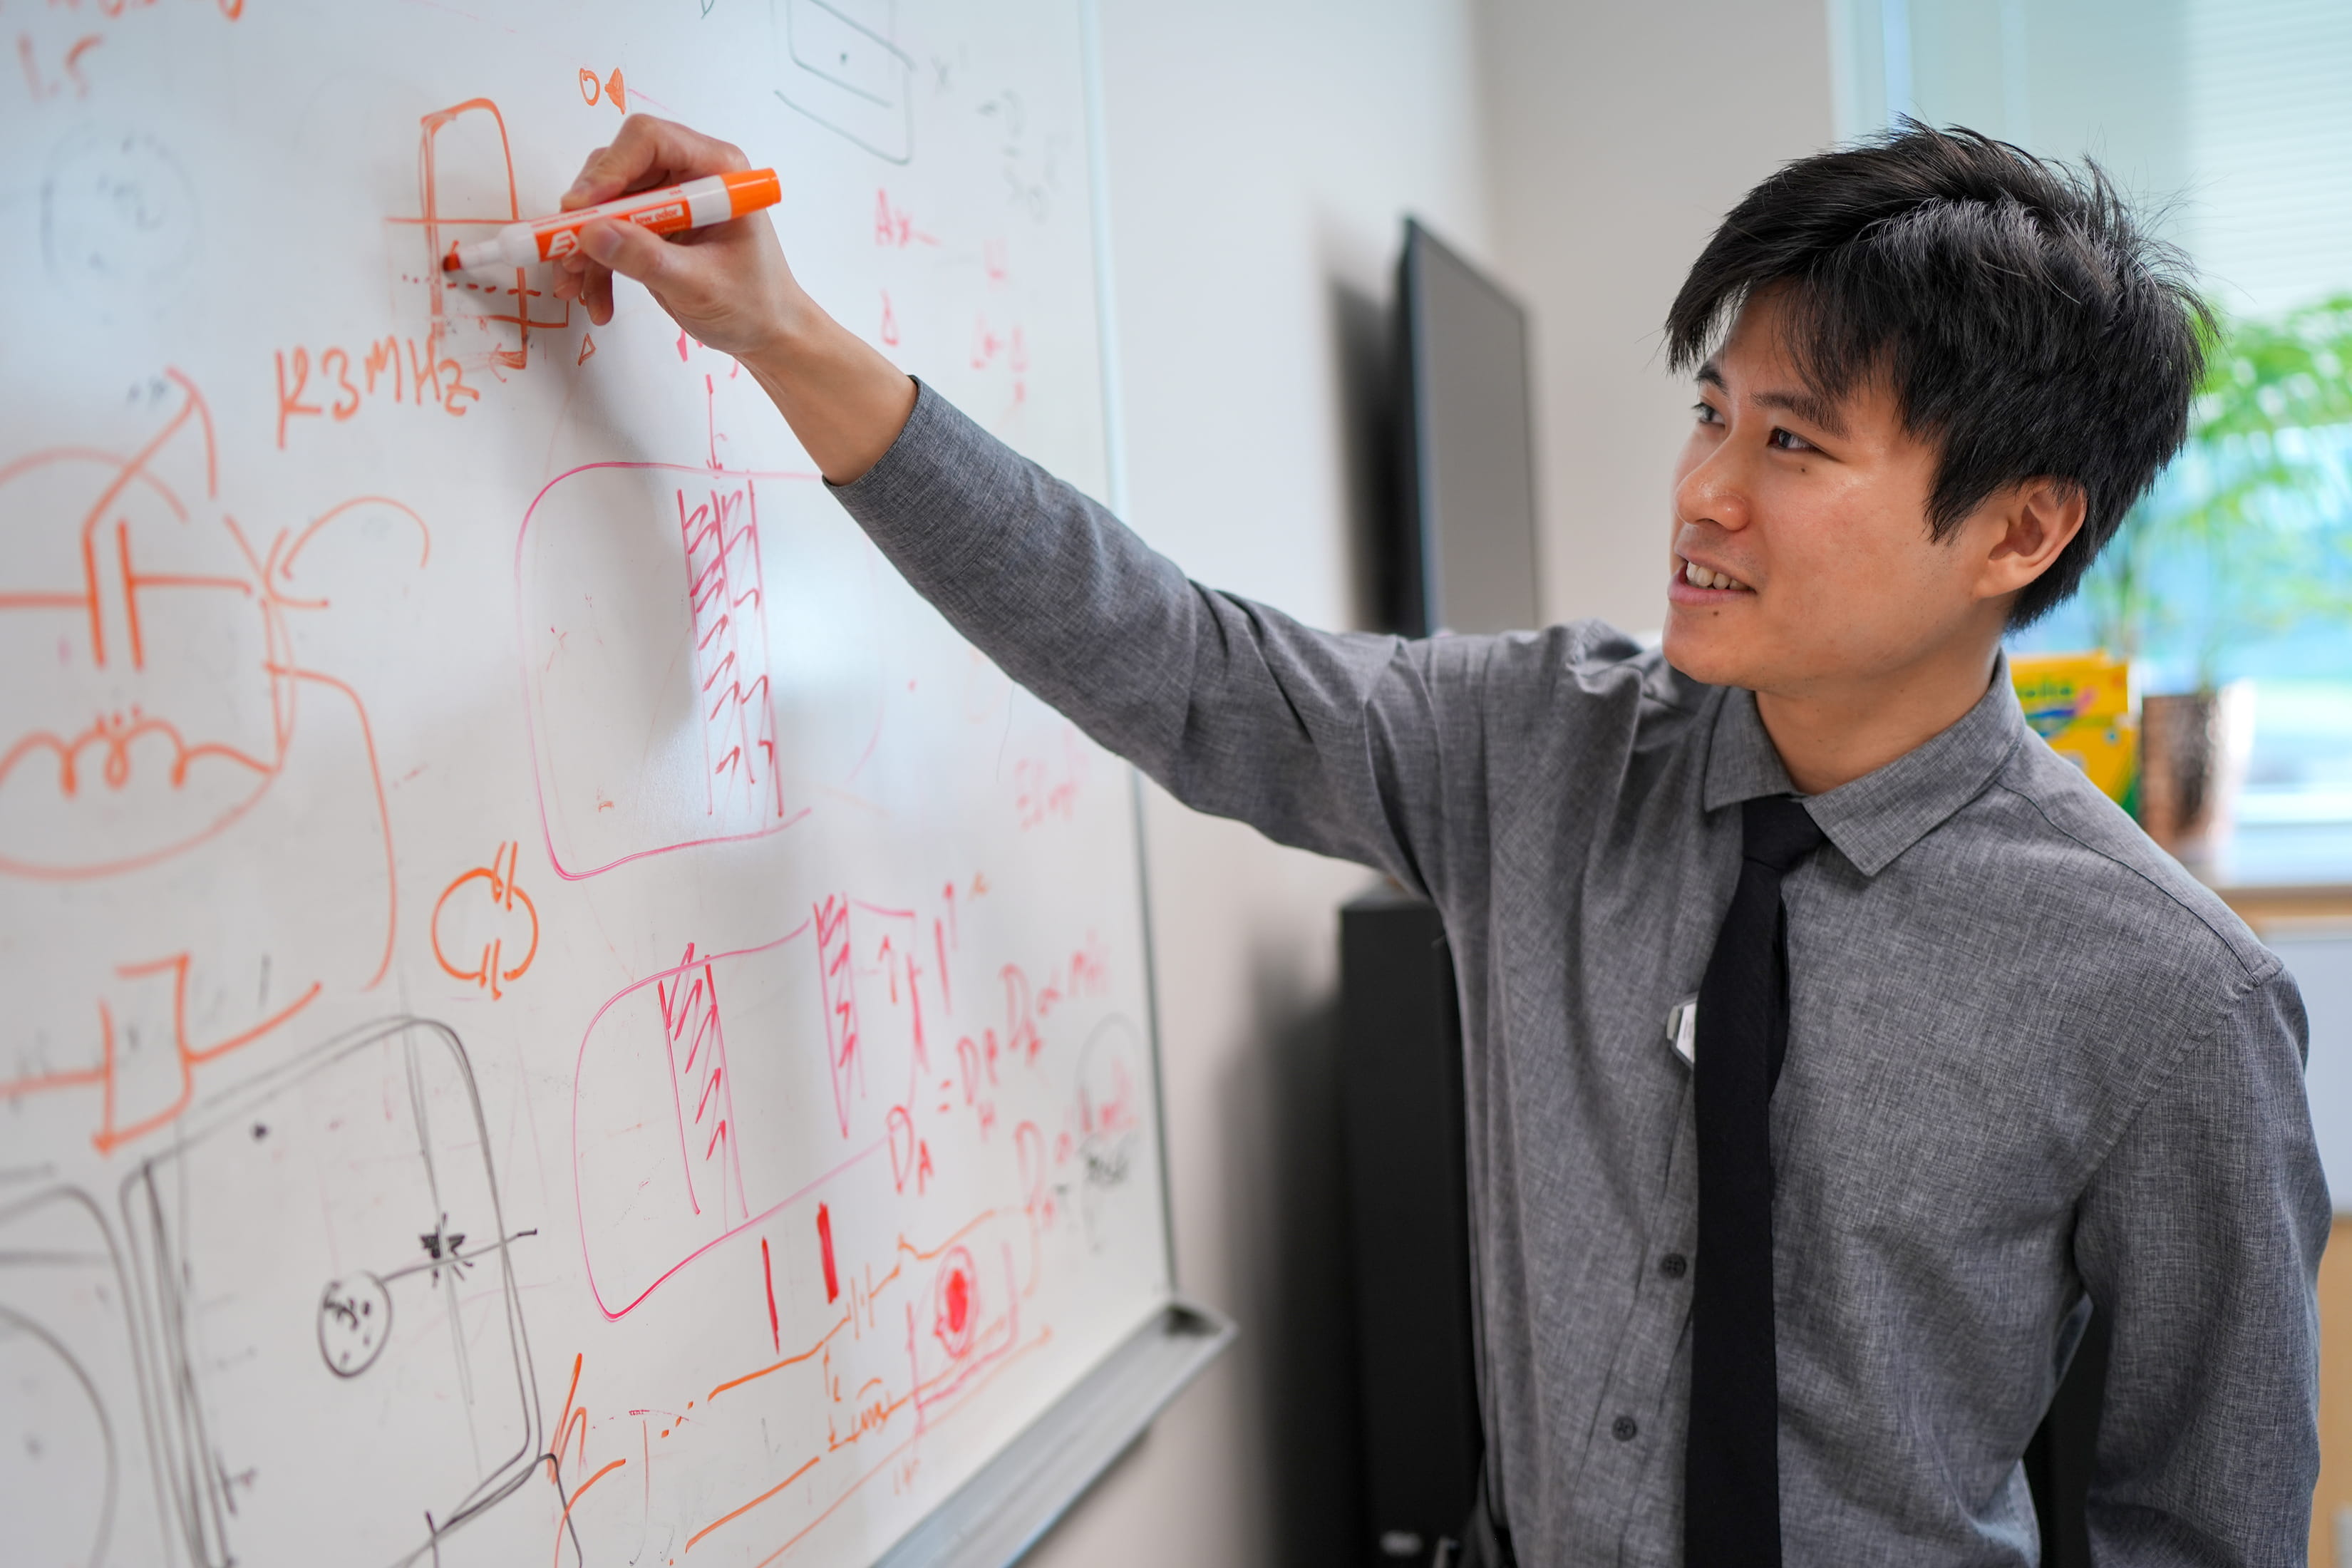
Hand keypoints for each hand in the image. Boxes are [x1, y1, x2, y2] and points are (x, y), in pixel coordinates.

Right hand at [551, 115, 808, 360]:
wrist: (766, 334)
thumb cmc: (753, 304)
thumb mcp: (701, 286)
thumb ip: (648, 259)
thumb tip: (592, 233)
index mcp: (716, 169)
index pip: (649, 140)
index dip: (610, 169)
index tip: (581, 209)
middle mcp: (688, 175)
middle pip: (616, 169)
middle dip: (587, 214)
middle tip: (564, 251)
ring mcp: (666, 201)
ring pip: (603, 204)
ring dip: (580, 246)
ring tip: (571, 286)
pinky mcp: (650, 228)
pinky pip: (606, 235)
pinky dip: (594, 266)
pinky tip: (594, 300)